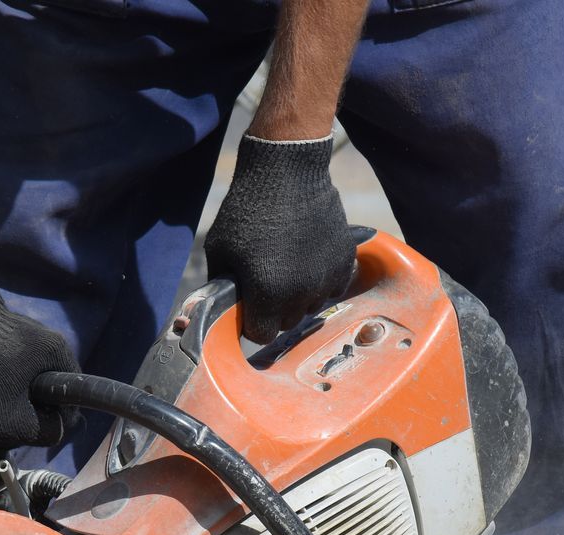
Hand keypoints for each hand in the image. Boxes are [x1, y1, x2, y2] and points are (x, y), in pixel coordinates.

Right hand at [0, 275, 81, 458]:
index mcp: (13, 428)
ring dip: (5, 420)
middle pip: (23, 439)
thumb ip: (74, 382)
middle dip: (27, 416)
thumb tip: (74, 413)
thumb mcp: (55, 349)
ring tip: (0, 386)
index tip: (41, 387)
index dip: (53, 410)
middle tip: (18, 384)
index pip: (51, 434)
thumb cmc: (8, 335)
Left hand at [203, 134, 355, 342]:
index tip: (249, 307)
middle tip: (267, 283)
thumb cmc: (247, 209)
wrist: (287, 170)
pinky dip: (321, 281)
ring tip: (288, 268)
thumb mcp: (219, 250)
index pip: (261, 335)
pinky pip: (333, 288)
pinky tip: (308, 260)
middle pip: (287, 324)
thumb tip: (223, 309)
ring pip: (311, 307)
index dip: (252, 323)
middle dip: (275, 311)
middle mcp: (301, 293)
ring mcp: (327, 278)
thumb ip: (221, 286)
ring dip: (299, 297)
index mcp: (268, 294)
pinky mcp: (344, 260)